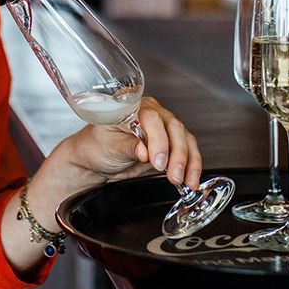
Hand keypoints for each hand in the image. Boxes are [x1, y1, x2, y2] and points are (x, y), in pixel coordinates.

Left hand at [40, 97, 203, 192]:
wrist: (97, 162)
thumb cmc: (97, 147)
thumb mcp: (108, 146)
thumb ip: (127, 146)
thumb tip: (144, 151)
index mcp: (134, 107)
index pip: (152, 118)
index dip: (158, 139)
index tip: (156, 160)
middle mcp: (152, 113)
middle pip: (173, 128)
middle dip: (176, 154)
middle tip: (172, 174)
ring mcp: (163, 128)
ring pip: (184, 139)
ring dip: (188, 162)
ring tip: (183, 181)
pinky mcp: (171, 144)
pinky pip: (188, 151)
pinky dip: (191, 166)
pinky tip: (190, 179)